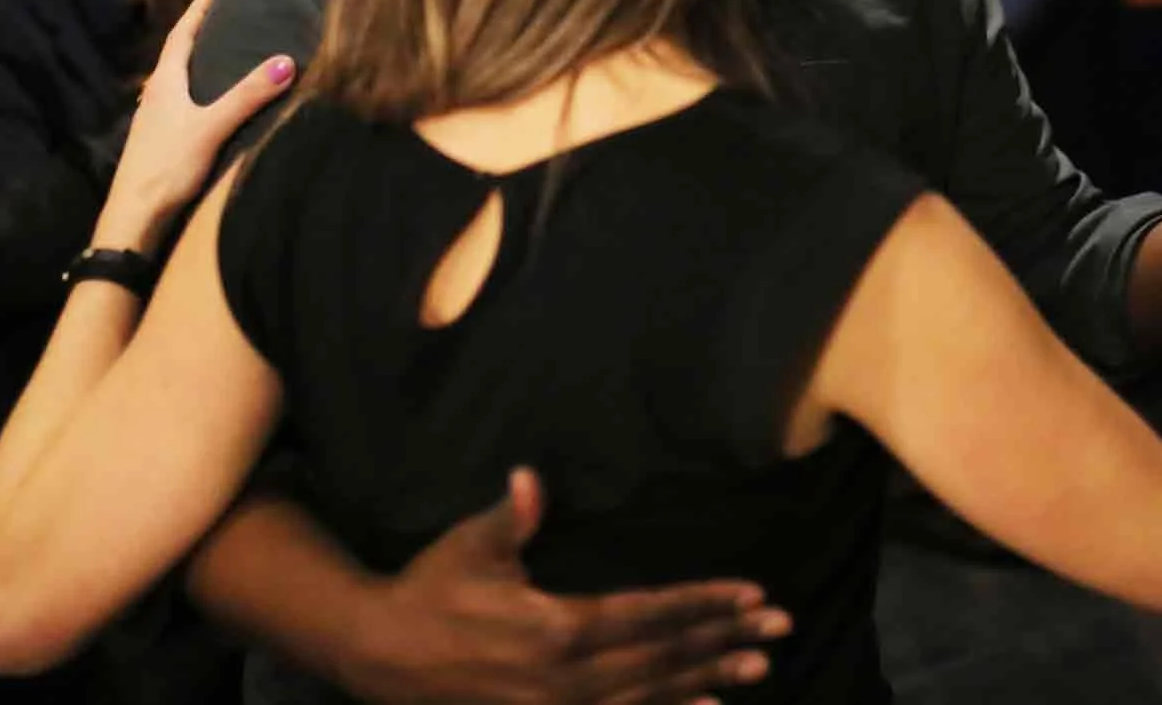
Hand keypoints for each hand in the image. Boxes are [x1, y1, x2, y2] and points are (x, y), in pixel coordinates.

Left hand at [102, 0, 295, 252]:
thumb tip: (285, 61)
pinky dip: (189, 95)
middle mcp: (153, 99)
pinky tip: (199, 109)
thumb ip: (247, 96)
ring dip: (188, 68)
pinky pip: (174, 107)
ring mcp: (151, 124)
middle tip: (213, 21)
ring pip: (171, 84)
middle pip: (172, 59)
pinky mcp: (155, 146)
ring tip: (209, 60)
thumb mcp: (211, 128)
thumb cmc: (167, 167)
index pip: (179, 39)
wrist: (133, 217)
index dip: (194, 15)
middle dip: (192, 38)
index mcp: (164, 86)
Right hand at [340, 468, 789, 704]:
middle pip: (664, 659)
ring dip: (708, 682)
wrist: (381, 654)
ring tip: (757, 670)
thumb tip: (531, 478)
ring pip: (651, 698)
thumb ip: (510, 516)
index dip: (704, 603)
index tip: (753, 594)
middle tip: (780, 629)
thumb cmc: (432, 587)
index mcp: (557, 628)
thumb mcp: (470, 544)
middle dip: (725, 641)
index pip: (650, 614)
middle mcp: (569, 679)